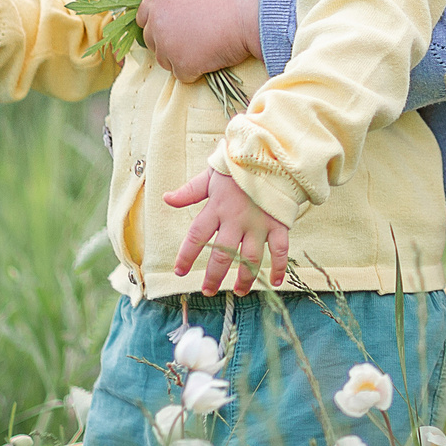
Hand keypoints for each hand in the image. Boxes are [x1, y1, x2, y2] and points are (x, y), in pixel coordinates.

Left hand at [134, 0, 266, 79]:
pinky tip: (211, 57)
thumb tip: (170, 16)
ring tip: (205, 47)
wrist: (247, 14)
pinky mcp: (182, 65)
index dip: (156, 25)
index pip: (142, 18)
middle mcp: (157, 24)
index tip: (170, 29)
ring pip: (166, 62)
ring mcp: (167, 46)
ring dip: (182, 59)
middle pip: (152, 43)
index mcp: (158, 2)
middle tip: (192, 41)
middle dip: (168, 44)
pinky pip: (183, 75)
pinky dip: (196, 71)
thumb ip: (175, 3)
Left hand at [166, 169, 289, 294]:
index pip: (196, 236)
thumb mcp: (211, 175)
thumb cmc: (239, 166)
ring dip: (244, 278)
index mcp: (217, 207)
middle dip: (213, 277)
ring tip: (238, 291)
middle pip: (222, 254)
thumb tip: (166, 199)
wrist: (273, 153)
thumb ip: (190, 191)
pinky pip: (279, 250)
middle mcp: (237, 218)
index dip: (186, 256)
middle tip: (208, 291)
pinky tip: (274, 283)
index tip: (180, 272)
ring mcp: (259, 223)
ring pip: (250, 258)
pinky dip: (278, 268)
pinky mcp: (279, 223)